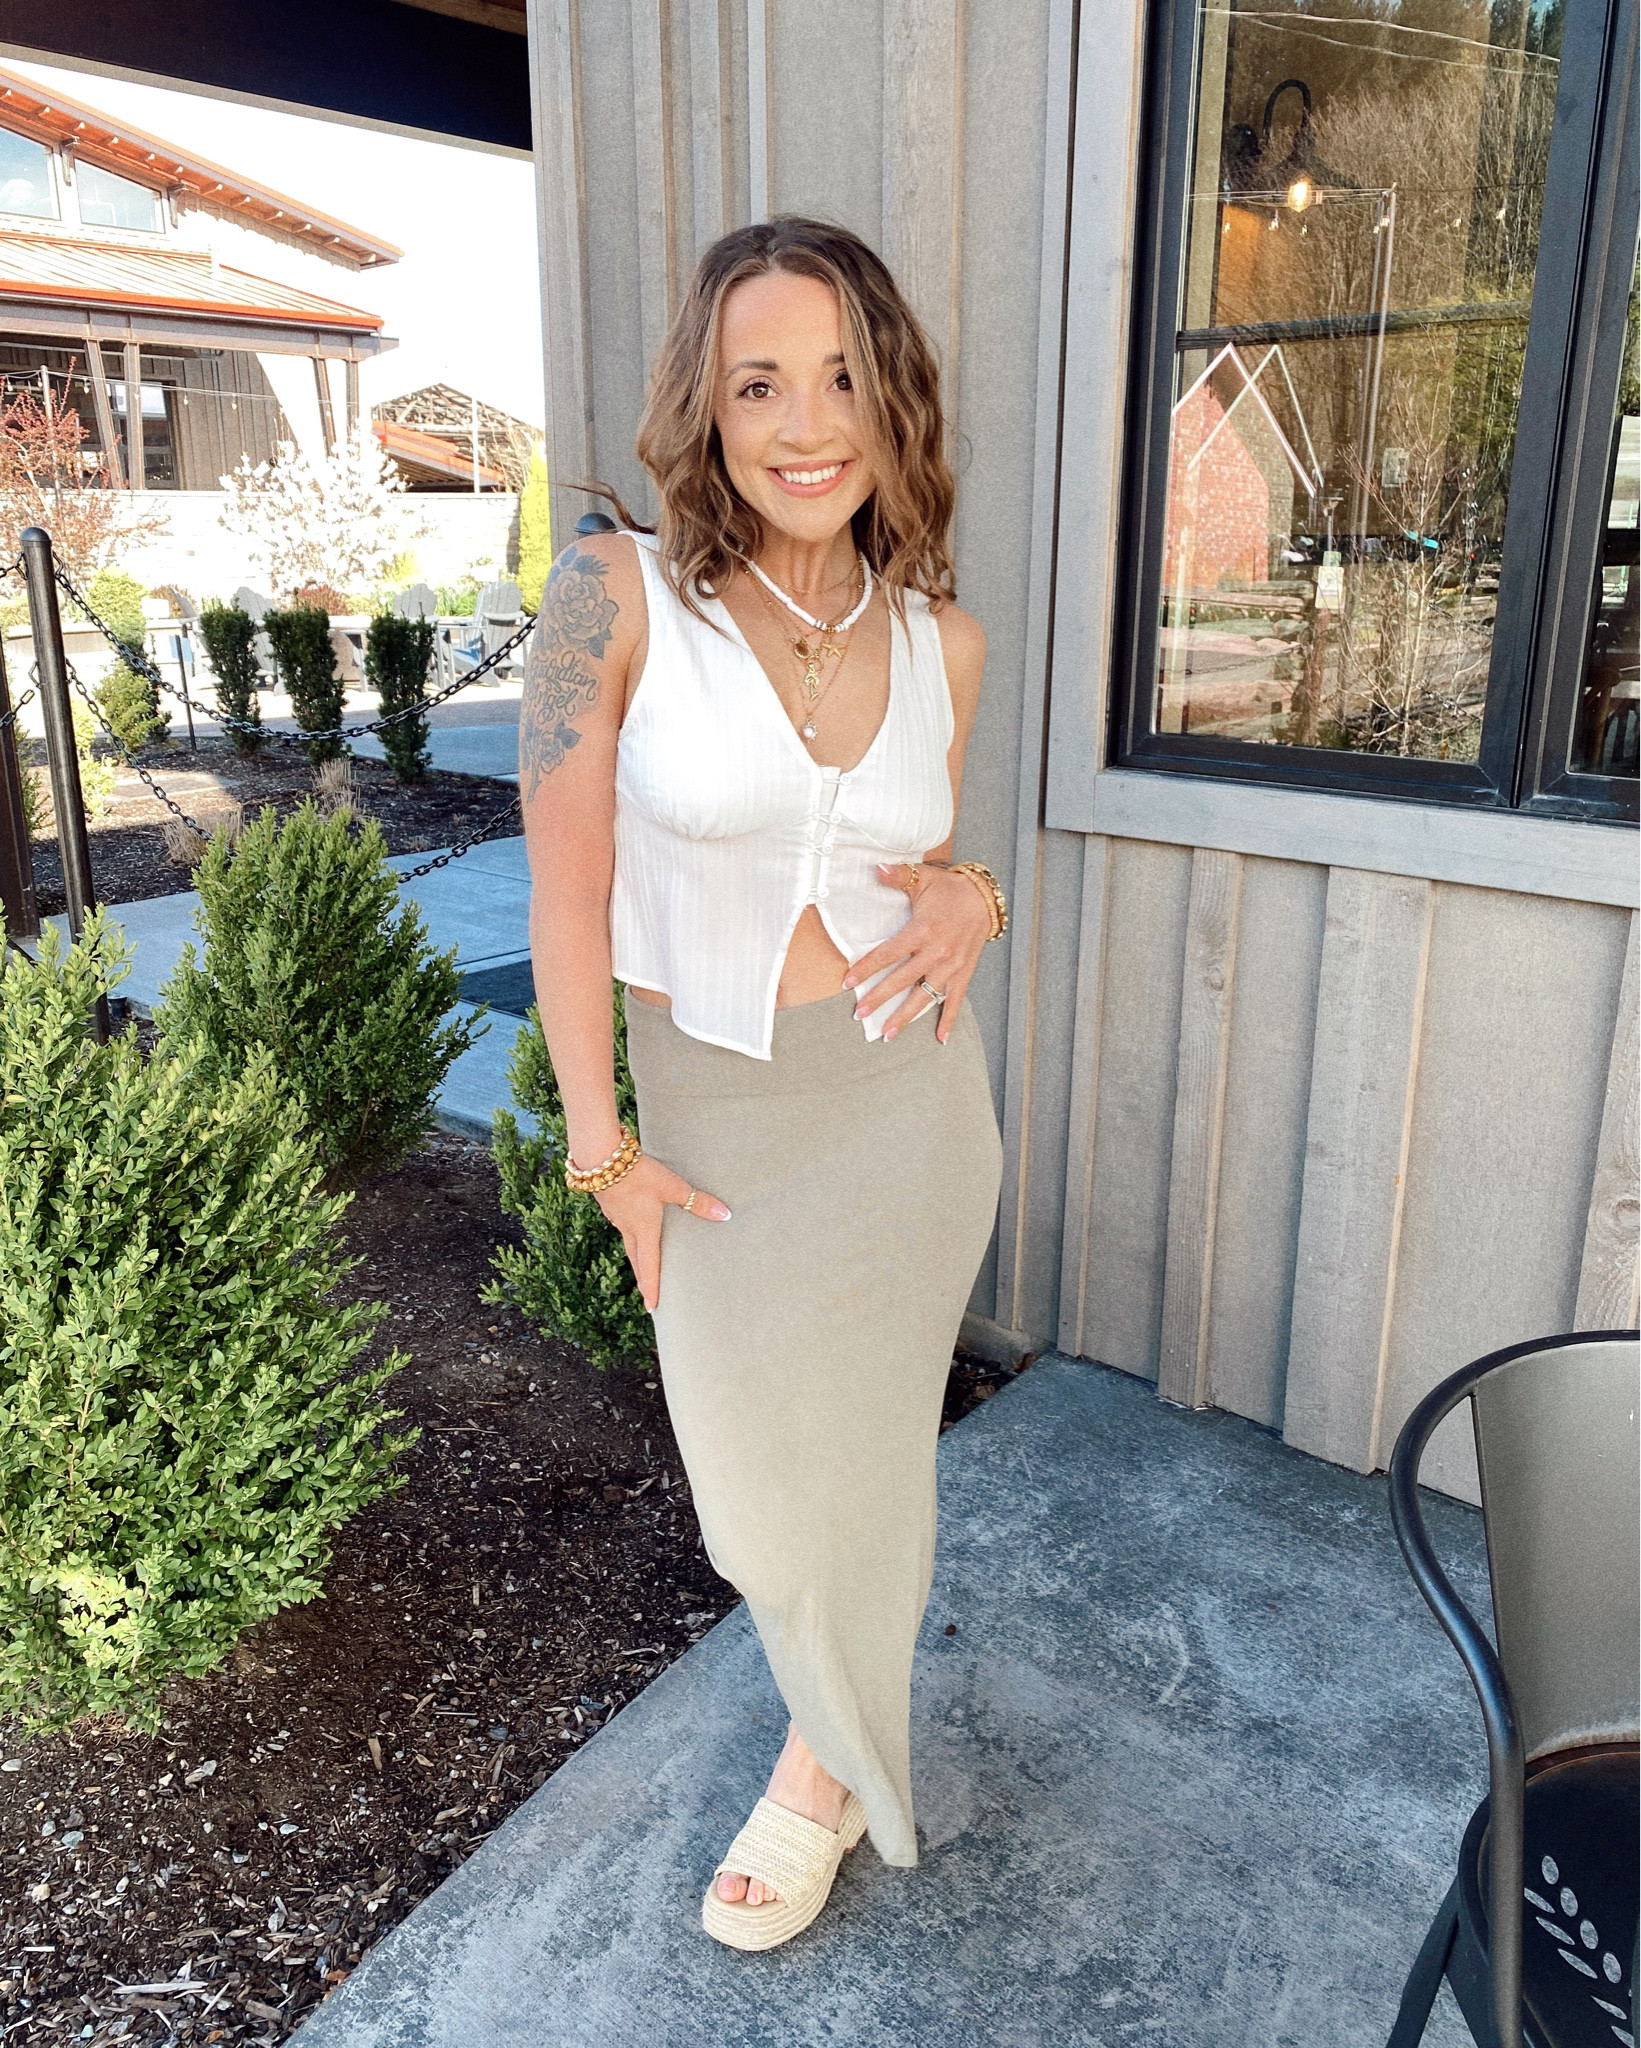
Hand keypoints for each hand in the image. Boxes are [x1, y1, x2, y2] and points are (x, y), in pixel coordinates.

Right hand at [594, 1152, 729, 1309]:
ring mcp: (616, 1215)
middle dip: (643, 1277)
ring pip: (628, 1242)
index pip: (649, 1265)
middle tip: (647, 1295)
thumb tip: (725, 1215)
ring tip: (642, 1264)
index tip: (652, 1306)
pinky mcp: (609, 1202)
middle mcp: (627, 1227)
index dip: (652, 1286)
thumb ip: (697, 1201)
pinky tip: (630, 1226)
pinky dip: (629, 1234)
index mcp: (643, 1229)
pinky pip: (621, 1224)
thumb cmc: (638, 1173)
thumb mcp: (671, 1186)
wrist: (600, 1156)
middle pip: (636, 1259)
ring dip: (635, 1257)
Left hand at [843, 862, 991, 1042]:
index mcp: (923, 929)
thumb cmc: (949, 889)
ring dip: (906, 1016)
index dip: (867, 968)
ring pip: (926, 996)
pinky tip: (940, 1038)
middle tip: (859, 1014)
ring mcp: (952, 965)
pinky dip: (949, 1020)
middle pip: (903, 980)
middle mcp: (937, 951)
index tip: (847, 982)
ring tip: (888, 1034)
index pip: (889, 953)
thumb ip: (898, 876)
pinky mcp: (964, 972)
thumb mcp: (923, 878)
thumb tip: (876, 868)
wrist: (985, 898)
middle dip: (880, 999)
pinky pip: (955, 1000)